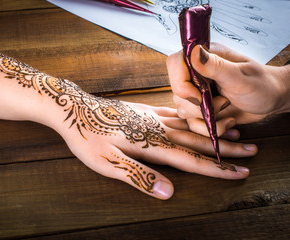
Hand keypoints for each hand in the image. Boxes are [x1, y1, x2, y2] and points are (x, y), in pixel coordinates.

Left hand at [41, 78, 255, 199]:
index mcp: (151, 144)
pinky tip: (199, 118)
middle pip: (198, 141)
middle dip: (225, 149)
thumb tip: (168, 193)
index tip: (239, 172)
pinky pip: (175, 113)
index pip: (191, 160)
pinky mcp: (144, 110)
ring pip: (191, 126)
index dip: (216, 169)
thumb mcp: (107, 163)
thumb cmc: (87, 137)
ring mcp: (152, 117)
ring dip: (214, 132)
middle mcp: (157, 129)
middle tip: (251, 152)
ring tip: (235, 133)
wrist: (74, 108)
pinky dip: (192, 118)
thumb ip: (139, 176)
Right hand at [166, 43, 289, 129]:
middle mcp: (198, 73)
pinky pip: (193, 122)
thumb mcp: (240, 77)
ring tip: (227, 110)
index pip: (175, 63)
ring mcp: (198, 91)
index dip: (180, 82)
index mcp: (205, 57)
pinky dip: (210, 128)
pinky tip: (228, 121)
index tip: (198, 96)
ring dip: (206, 117)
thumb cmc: (263, 85)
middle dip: (198, 105)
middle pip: (177, 91)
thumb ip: (216, 66)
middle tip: (223, 103)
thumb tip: (194, 52)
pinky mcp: (201, 107)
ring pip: (183, 109)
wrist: (273, 101)